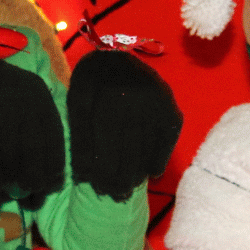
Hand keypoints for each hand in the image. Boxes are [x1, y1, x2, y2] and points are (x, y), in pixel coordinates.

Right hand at [0, 47, 64, 211]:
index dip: (54, 167)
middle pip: (34, 153)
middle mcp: (24, 105)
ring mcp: (0, 116)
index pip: (55, 141)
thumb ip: (38, 130)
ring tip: (13, 196)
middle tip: (32, 197)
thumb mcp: (25, 101)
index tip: (51, 185)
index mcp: (40, 99)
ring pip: (12, 161)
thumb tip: (51, 176)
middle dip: (35, 181)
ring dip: (13, 185)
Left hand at [67, 50, 182, 200]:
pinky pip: (166, 140)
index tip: (94, 187)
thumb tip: (83, 175)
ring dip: (137, 172)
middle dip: (118, 176)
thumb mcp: (78, 101)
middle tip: (113, 195)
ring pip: (146, 146)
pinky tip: (151, 173)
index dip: (98, 168)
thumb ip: (80, 134)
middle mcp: (136, 98)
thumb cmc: (92, 82)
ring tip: (127, 189)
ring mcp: (157, 103)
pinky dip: (159, 157)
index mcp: (107, 95)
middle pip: (127, 148)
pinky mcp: (171, 108)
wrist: (118, 55)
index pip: (103, 142)